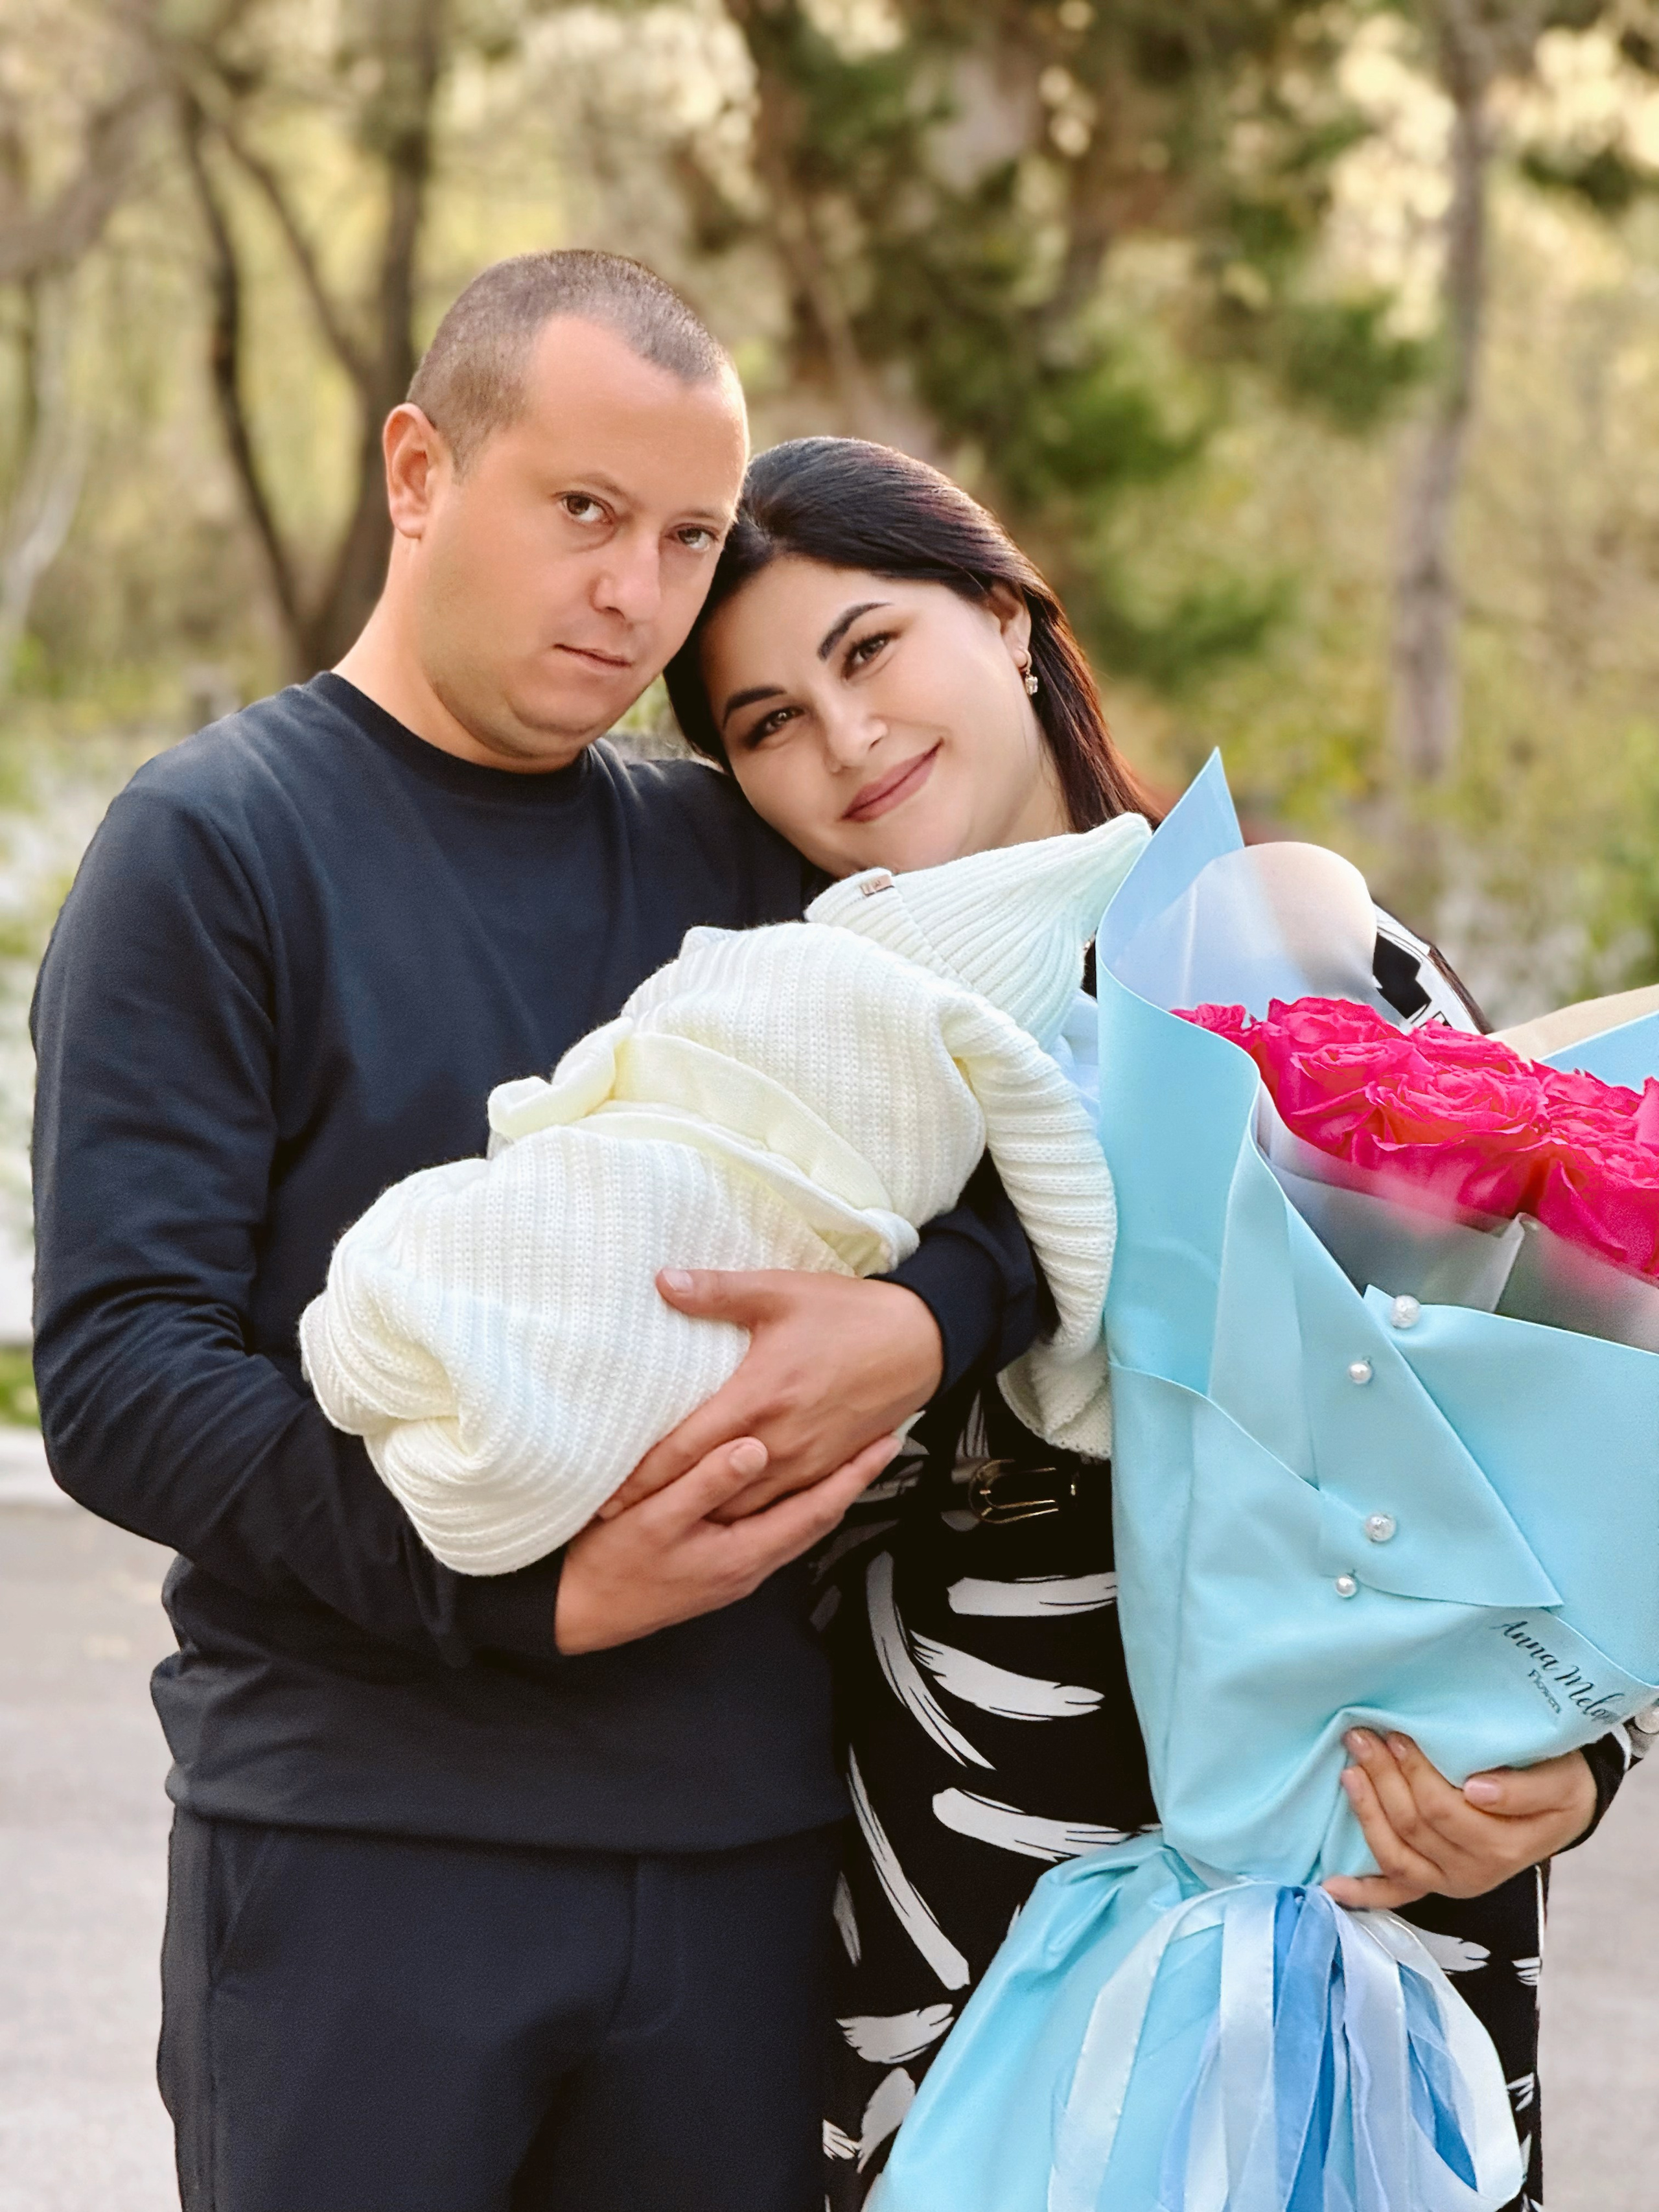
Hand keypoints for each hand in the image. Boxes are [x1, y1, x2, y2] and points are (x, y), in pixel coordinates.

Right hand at [555, 1431, 899, 1653]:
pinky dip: (795, 1501)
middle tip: (883, 1438)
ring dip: (827, 1490)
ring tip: (849, 1455)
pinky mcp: (719, 1566)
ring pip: (797, 1525)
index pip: (817, 1508)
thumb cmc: (609, 1564)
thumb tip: (758, 1447)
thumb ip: (706, 1482)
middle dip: (853, 1479)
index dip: (855, 1474)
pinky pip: (774, 1529)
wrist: (578, 1613)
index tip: (887, 1441)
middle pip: (817, 1518)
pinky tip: (791, 1482)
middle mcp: (750, 1566)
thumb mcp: (655, 1519)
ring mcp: (735, 1570)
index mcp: (743, 1553)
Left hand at [599, 1269, 942, 1523]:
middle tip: (616, 1520)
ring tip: (658, 1527)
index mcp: (759, 1396)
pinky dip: (744, 1517)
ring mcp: (805, 1461)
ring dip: (702, 1518)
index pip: (686, 1449)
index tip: (607, 1496)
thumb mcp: (782, 1291)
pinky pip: (778, 1505)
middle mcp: (780, 1440)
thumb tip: (663, 1281)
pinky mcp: (826, 1468)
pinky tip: (721, 1520)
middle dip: (662, 1506)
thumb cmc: (849, 1314)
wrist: (919, 1342)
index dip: (644, 1477)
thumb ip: (719, 1291)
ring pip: (743, 1508)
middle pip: (708, 1488)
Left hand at [1322, 1729, 1597, 1909]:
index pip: (1444, 1811)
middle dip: (1384, 1778)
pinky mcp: (1432, 1882)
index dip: (1414, 1773)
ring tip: (1350, 1769)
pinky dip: (1362, 1892)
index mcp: (1502, 1848)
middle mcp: (1473, 1873)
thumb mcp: (1558, 1782)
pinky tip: (1331, 1885)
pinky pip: (1394, 1892)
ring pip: (1395, 1853)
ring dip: (1366, 1812)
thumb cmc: (1557, 1786)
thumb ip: (1522, 1790)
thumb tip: (1477, 1790)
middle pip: (1414, 1827)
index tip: (1397, 1733)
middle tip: (1363, 1737)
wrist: (1563, 1810)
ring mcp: (1448, 1881)